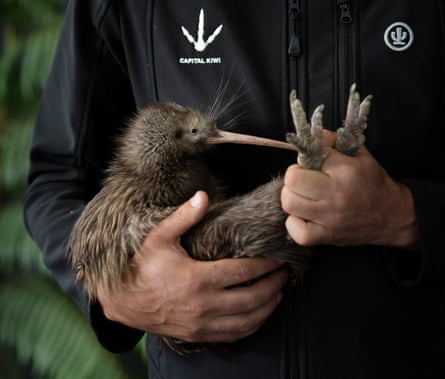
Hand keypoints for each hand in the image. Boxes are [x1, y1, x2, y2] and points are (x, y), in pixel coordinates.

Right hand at [98, 191, 286, 342]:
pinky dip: (252, 326)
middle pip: (252, 298)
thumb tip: (202, 196)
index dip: (264, 265)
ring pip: (247, 321)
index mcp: (197, 279)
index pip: (243, 272)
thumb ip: (184, 217)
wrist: (123, 300)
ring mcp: (202, 324)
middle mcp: (203, 305)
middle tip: (285, 274)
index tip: (277, 258)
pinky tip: (259, 315)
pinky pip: (233, 335)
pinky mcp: (198, 335)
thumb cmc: (142, 266)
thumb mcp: (159, 237)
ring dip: (268, 307)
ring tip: (279, 293)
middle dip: (273, 285)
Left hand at [281, 135, 419, 248]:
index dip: (308, 156)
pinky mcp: (325, 236)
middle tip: (304, 179)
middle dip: (295, 175)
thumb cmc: (374, 185)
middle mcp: (336, 195)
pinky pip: (294, 229)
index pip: (310, 155)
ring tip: (304, 196)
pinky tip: (305, 215)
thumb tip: (313, 137)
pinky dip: (294, 222)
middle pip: (292, 179)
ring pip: (289, 202)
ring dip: (292, 196)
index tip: (314, 162)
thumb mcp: (360, 156)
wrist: (392, 217)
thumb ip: (335, 142)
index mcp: (346, 171)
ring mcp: (329, 218)